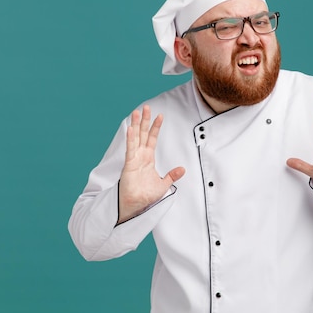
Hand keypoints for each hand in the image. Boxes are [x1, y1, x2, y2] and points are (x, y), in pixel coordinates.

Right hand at [118, 105, 184, 222]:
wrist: (136, 205)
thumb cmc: (146, 195)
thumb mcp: (164, 184)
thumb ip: (172, 175)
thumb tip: (182, 169)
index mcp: (148, 158)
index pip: (152, 139)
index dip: (155, 127)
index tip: (160, 116)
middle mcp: (140, 155)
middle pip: (142, 134)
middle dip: (145, 121)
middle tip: (146, 107)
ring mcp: (134, 158)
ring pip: (135, 138)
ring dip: (136, 125)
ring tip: (136, 112)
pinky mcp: (129, 164)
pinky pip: (130, 149)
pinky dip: (130, 139)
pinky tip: (130, 129)